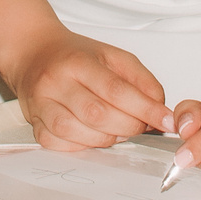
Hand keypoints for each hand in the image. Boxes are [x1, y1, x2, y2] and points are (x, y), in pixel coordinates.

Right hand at [6, 27, 174, 150]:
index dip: (145, 109)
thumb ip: (142, 80)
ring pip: (77, 132)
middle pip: (98, 114)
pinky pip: (59, 145)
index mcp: (78, 62)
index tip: (166, 120)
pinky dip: (82, 146)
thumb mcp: (114, 57)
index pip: (116, 90)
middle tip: (141, 126)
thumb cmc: (76, 57)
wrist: (34, 53)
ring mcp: (41, 104)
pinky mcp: (34, 124)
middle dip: (129, 126)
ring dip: (107, 139)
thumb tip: (160, 110)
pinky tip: (93, 137)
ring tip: (118, 131)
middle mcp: (56, 82)